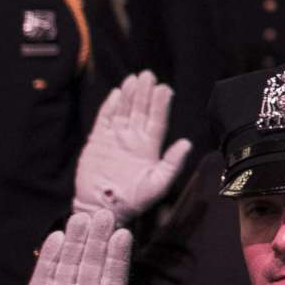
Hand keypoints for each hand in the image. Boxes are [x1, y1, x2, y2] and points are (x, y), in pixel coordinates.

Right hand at [2, 211, 134, 284]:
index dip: (118, 255)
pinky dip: (50, 256)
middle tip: (104, 214)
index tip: (123, 234)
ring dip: (75, 241)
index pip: (114, 275)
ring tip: (81, 218)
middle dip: (98, 239)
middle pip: (93, 261)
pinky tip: (57, 237)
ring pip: (70, 262)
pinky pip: (44, 274)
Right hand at [72, 72, 192, 221]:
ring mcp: (115, 139)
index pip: (157, 121)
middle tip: (148, 75)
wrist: (103, 209)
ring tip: (134, 79)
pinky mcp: (97, 142)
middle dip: (145, 93)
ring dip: (128, 96)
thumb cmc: (134, 200)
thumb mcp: (158, 184)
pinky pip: (104, 120)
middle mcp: (134, 140)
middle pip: (140, 111)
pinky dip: (109, 107)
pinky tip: (115, 94)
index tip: (164, 88)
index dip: (160, 105)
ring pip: (123, 112)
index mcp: (150, 148)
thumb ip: (172, 164)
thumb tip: (187, 143)